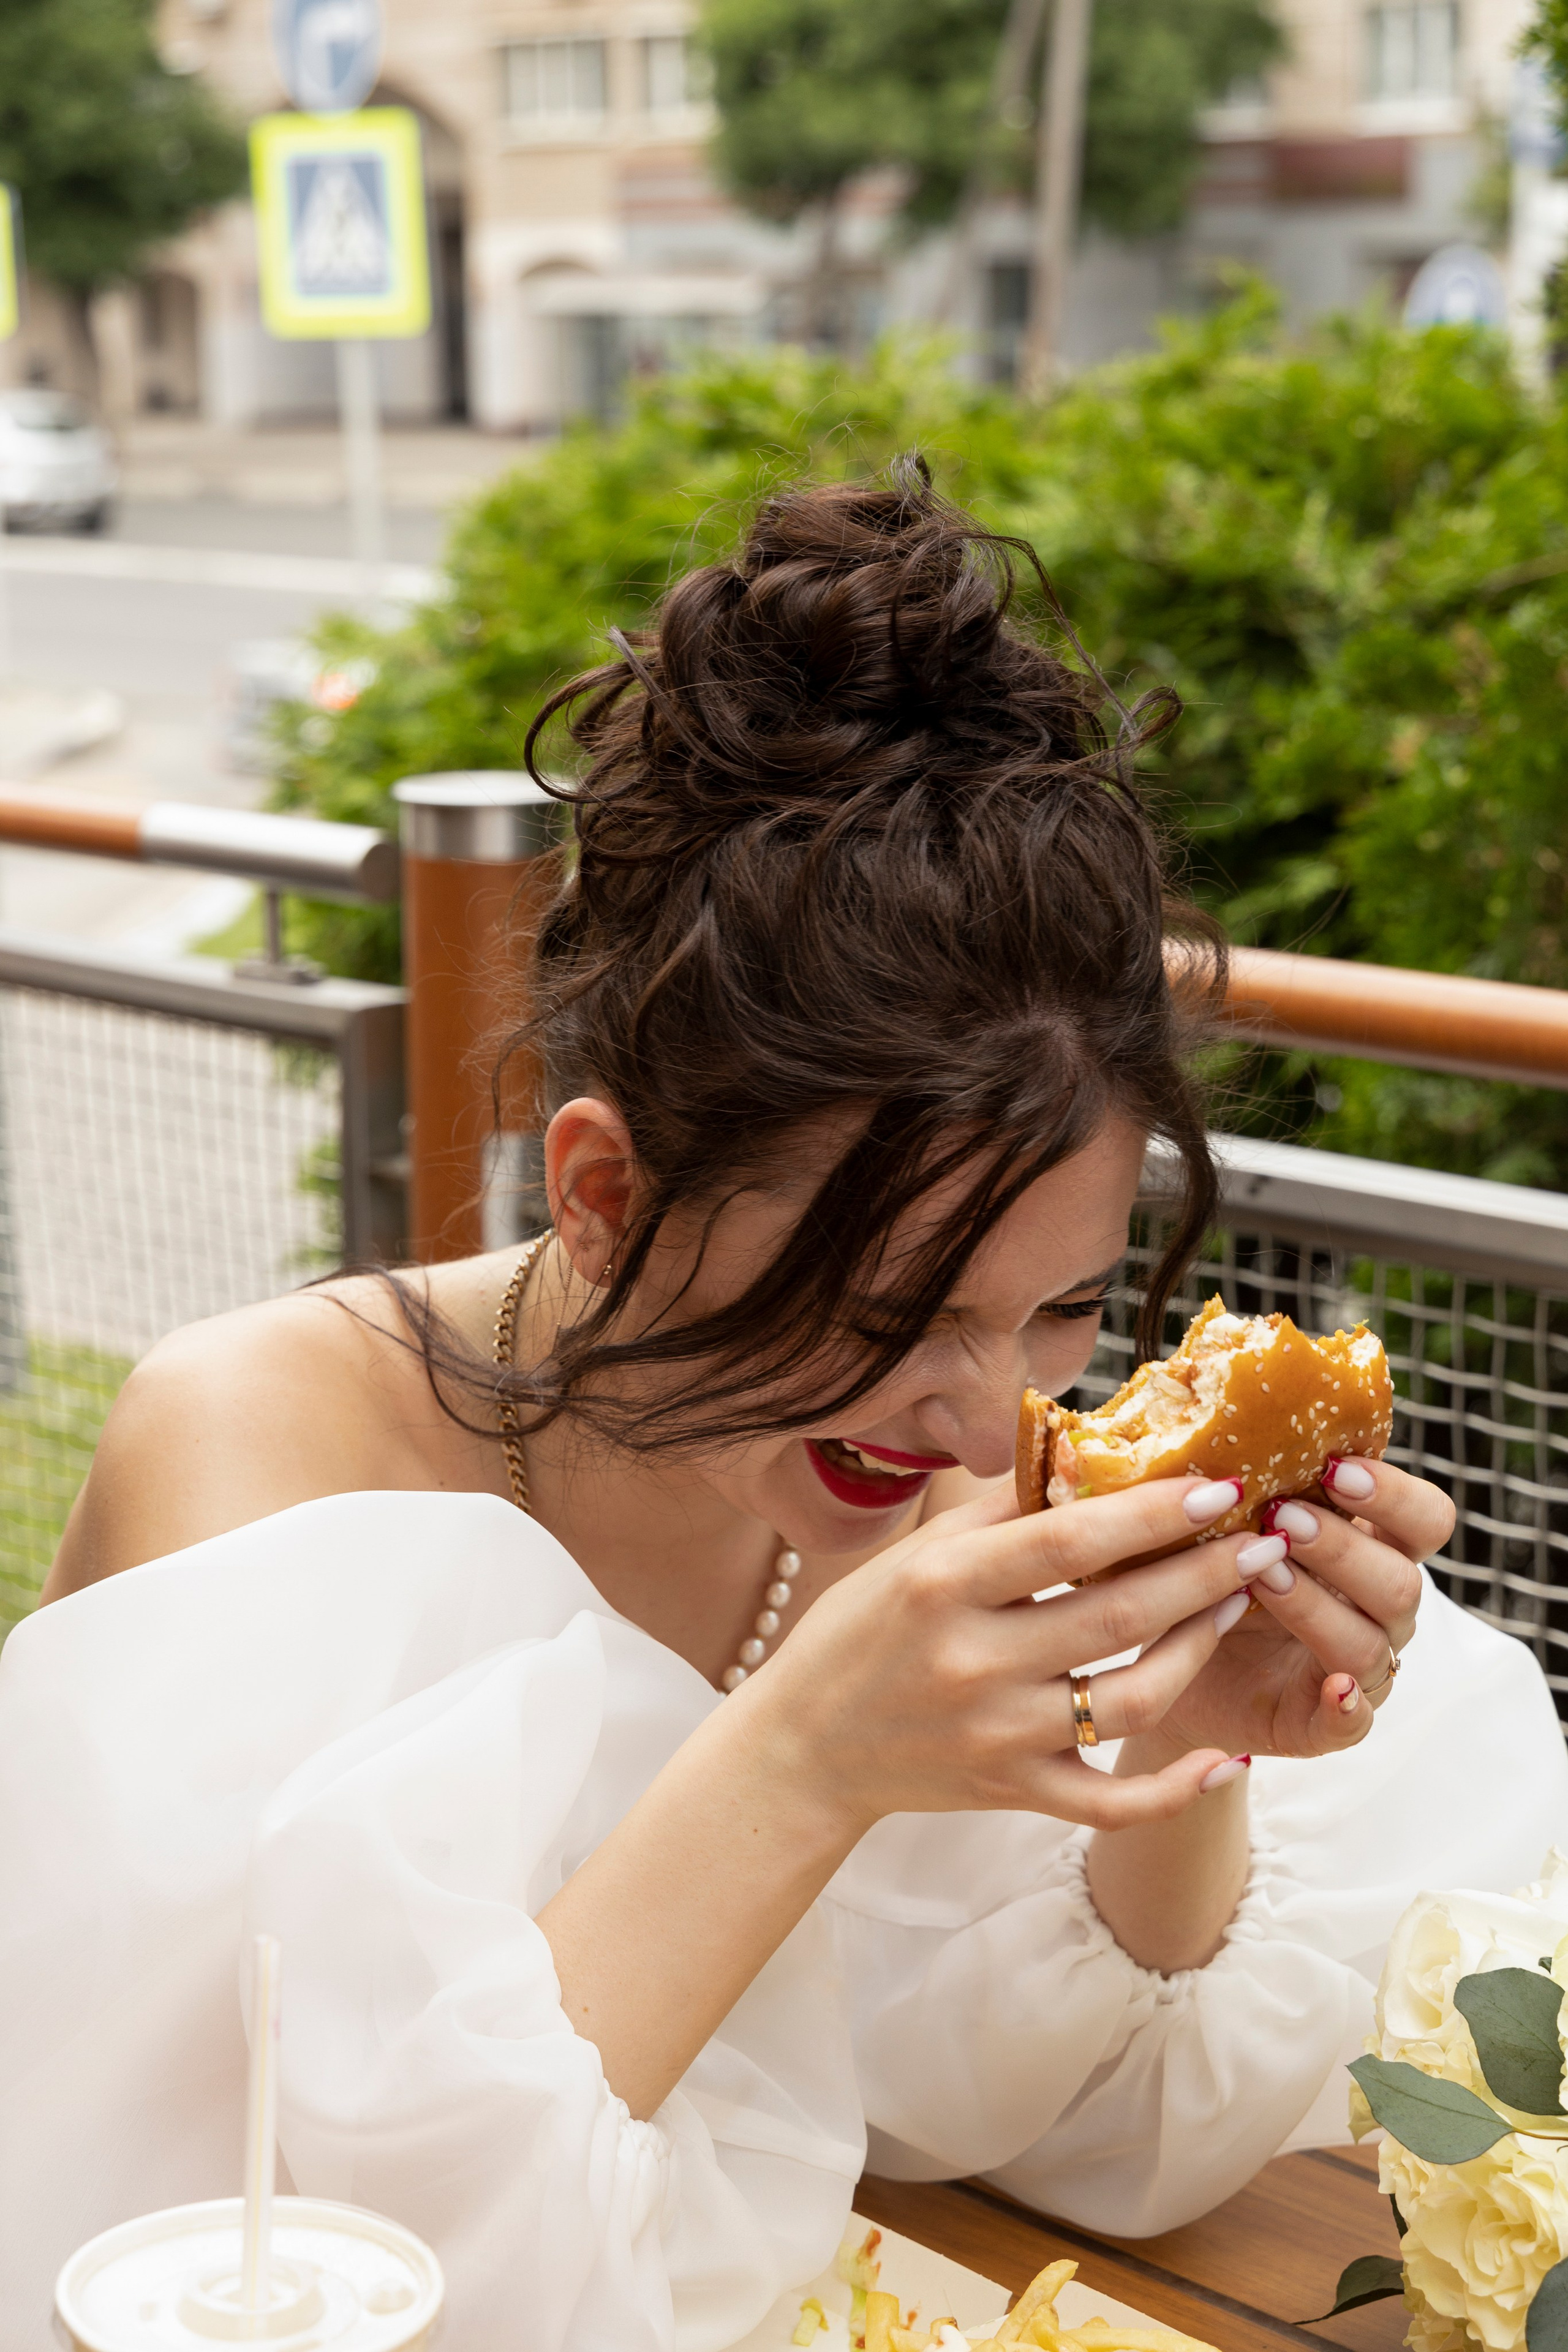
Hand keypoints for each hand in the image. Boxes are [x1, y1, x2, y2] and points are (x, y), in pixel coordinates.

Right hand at [742, 1475, 1262, 1838]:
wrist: (805, 1746)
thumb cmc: (862, 1630)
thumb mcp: (916, 1554)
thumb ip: (1003, 1511)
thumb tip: (1090, 1456)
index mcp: (942, 1585)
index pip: (1068, 1541)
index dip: (1152, 1514)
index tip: (1219, 1487)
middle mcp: (973, 1661)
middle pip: (1118, 1616)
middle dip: (1206, 1573)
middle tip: (1263, 1539)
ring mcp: (997, 1735)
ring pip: (1132, 1701)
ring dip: (1201, 1650)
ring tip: (1240, 1605)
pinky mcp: (1011, 1793)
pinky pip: (1111, 1803)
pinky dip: (1174, 1790)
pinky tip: (1227, 1761)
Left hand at [1142, 1456, 1445, 1759]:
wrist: (1163, 1661)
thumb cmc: (1200, 1570)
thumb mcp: (1216, 1521)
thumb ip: (1236, 1480)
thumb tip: (1201, 1408)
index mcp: (1367, 1546)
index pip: (1423, 1518)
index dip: (1394, 1494)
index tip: (1335, 1468)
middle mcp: (1375, 1608)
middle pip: (1403, 1579)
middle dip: (1344, 1547)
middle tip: (1282, 1518)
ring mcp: (1357, 1668)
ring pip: (1371, 1642)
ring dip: (1318, 1605)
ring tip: (1261, 1576)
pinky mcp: (1323, 1723)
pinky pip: (1353, 1722)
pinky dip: (1344, 1705)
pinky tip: (1329, 1686)